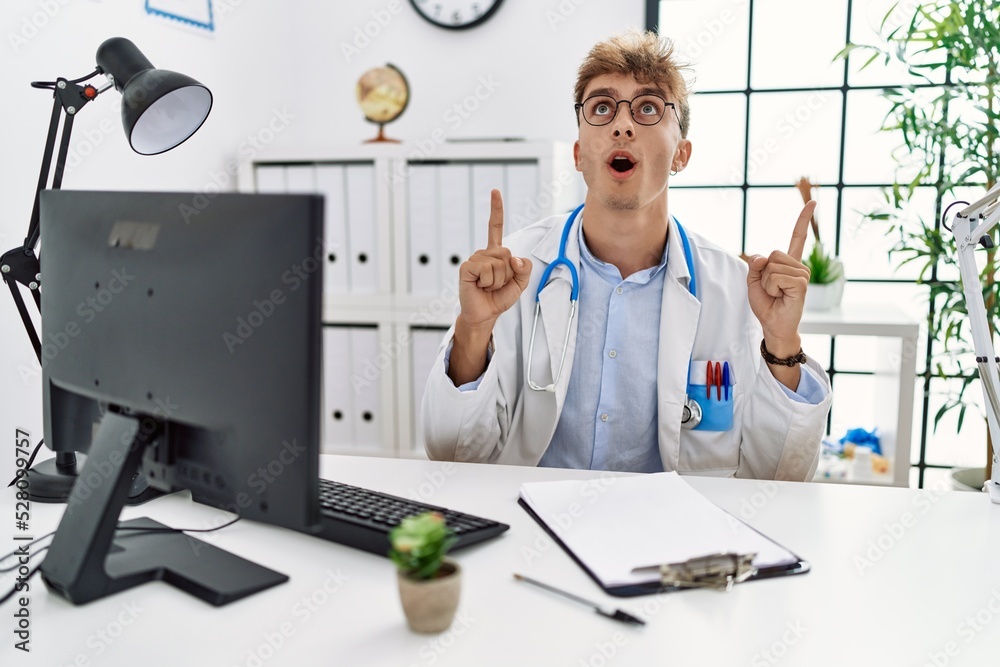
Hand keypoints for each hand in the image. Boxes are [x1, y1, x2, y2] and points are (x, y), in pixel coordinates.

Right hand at [456, 189, 532, 332]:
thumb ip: (525, 269)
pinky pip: (487, 269)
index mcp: (495, 253)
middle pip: (507, 253)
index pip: (495, 227)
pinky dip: (489, 282)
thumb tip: (516, 259)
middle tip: (497, 284)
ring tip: (488, 286)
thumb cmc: (499, 298)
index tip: (494, 191)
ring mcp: (474, 259)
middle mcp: (484, 253)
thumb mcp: (521, 284)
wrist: (484, 315)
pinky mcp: (466, 267)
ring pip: (499, 263)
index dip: (496, 209)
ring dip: (499, 280)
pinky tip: (480, 286)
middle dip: (509, 273)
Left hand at [746, 201, 815, 356]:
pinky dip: (771, 287)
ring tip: (776, 294)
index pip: (798, 237)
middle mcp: (799, 266)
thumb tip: (763, 257)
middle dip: (763, 272)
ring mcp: (802, 274)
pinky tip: (780, 296)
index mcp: (789, 263)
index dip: (803, 219)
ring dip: (767, 282)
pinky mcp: (801, 283)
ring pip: (773, 265)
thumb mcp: (753, 280)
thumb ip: (756, 264)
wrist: (772, 324)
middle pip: (773, 253)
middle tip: (771, 289)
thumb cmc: (766, 304)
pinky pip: (776, 276)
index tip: (813, 202)